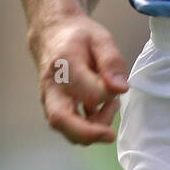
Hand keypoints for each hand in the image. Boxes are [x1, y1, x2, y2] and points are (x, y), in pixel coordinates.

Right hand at [30, 14, 128, 145]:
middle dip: (88, 134)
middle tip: (110, 134)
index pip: (90, 93)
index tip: (118, 84)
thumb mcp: (101, 39)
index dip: (109, 94)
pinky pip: (67, 125)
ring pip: (64, 127)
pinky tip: (102, 109)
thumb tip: (120, 89)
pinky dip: (87, 126)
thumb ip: (112, 62)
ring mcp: (49, 99)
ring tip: (110, 105)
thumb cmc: (79, 36)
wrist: (52, 34)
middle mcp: (52, 86)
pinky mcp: (53, 107)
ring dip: (91, 128)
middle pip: (61, 120)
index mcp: (65, 66)